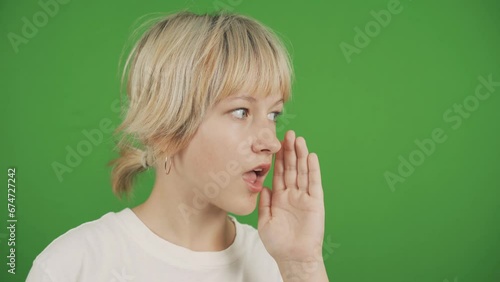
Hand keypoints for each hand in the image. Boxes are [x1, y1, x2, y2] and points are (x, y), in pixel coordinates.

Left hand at [258, 130, 324, 262]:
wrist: (293, 257)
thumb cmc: (278, 243)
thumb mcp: (265, 221)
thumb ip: (264, 202)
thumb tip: (263, 185)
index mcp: (279, 197)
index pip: (279, 173)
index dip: (278, 158)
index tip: (275, 143)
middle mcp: (292, 194)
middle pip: (291, 168)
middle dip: (289, 151)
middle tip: (287, 134)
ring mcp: (304, 197)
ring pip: (303, 172)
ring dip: (301, 155)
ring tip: (299, 139)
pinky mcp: (315, 202)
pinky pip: (314, 183)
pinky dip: (313, 170)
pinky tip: (311, 156)